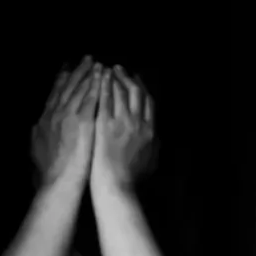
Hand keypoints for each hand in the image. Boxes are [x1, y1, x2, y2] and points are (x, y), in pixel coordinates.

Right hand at [30, 55, 100, 185]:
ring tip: (97, 63)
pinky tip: (103, 76)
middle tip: (87, 59)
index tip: (69, 69)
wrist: (57, 181)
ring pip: (80, 89)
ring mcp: (68, 116)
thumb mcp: (36, 148)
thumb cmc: (48, 171)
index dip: (63, 80)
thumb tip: (36, 126)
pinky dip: (96, 85)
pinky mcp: (82, 122)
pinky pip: (91, 99)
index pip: (56, 94)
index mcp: (45, 119)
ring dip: (89, 75)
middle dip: (78, 72)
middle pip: (68, 87)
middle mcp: (55, 113)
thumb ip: (37, 134)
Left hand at [91, 65, 157, 190]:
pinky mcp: (106, 124)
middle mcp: (140, 123)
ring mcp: (123, 122)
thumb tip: (156, 139)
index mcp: (151, 132)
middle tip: (120, 69)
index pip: (148, 103)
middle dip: (129, 78)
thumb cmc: (132, 180)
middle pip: (137, 93)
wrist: (117, 187)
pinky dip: (104, 86)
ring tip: (107, 69)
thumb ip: (154, 148)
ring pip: (122, 92)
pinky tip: (99, 78)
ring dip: (115, 78)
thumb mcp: (151, 163)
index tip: (136, 80)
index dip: (142, 89)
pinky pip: (106, 99)